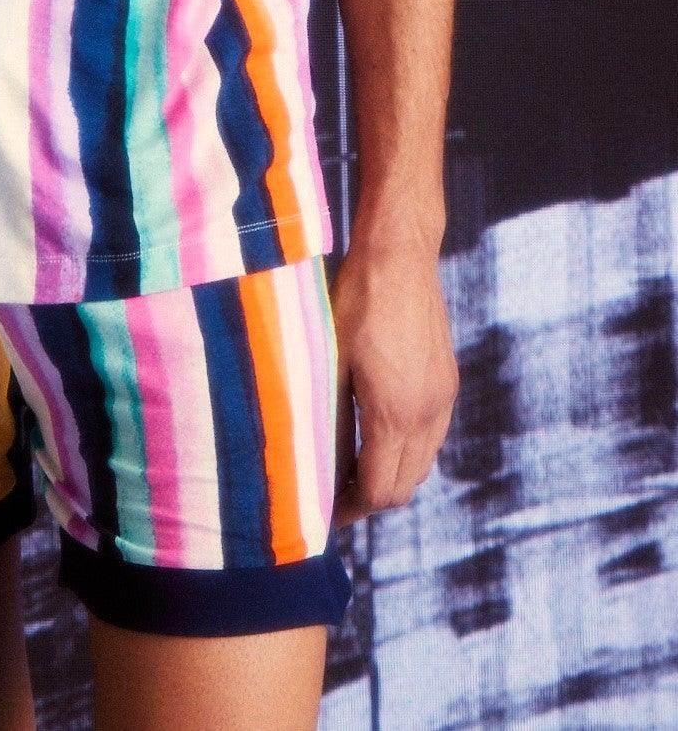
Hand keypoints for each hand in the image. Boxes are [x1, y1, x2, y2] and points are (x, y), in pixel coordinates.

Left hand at [330, 227, 458, 527]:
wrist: (399, 254)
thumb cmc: (353, 302)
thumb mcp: (330, 362)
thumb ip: (331, 418)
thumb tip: (319, 464)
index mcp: (395, 415)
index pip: (380, 491)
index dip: (351, 510)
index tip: (323, 513)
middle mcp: (428, 414)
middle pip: (405, 486)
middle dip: (370, 499)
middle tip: (334, 496)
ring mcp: (443, 397)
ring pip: (422, 463)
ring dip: (391, 475)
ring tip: (352, 468)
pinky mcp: (448, 379)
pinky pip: (431, 435)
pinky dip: (407, 450)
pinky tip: (378, 434)